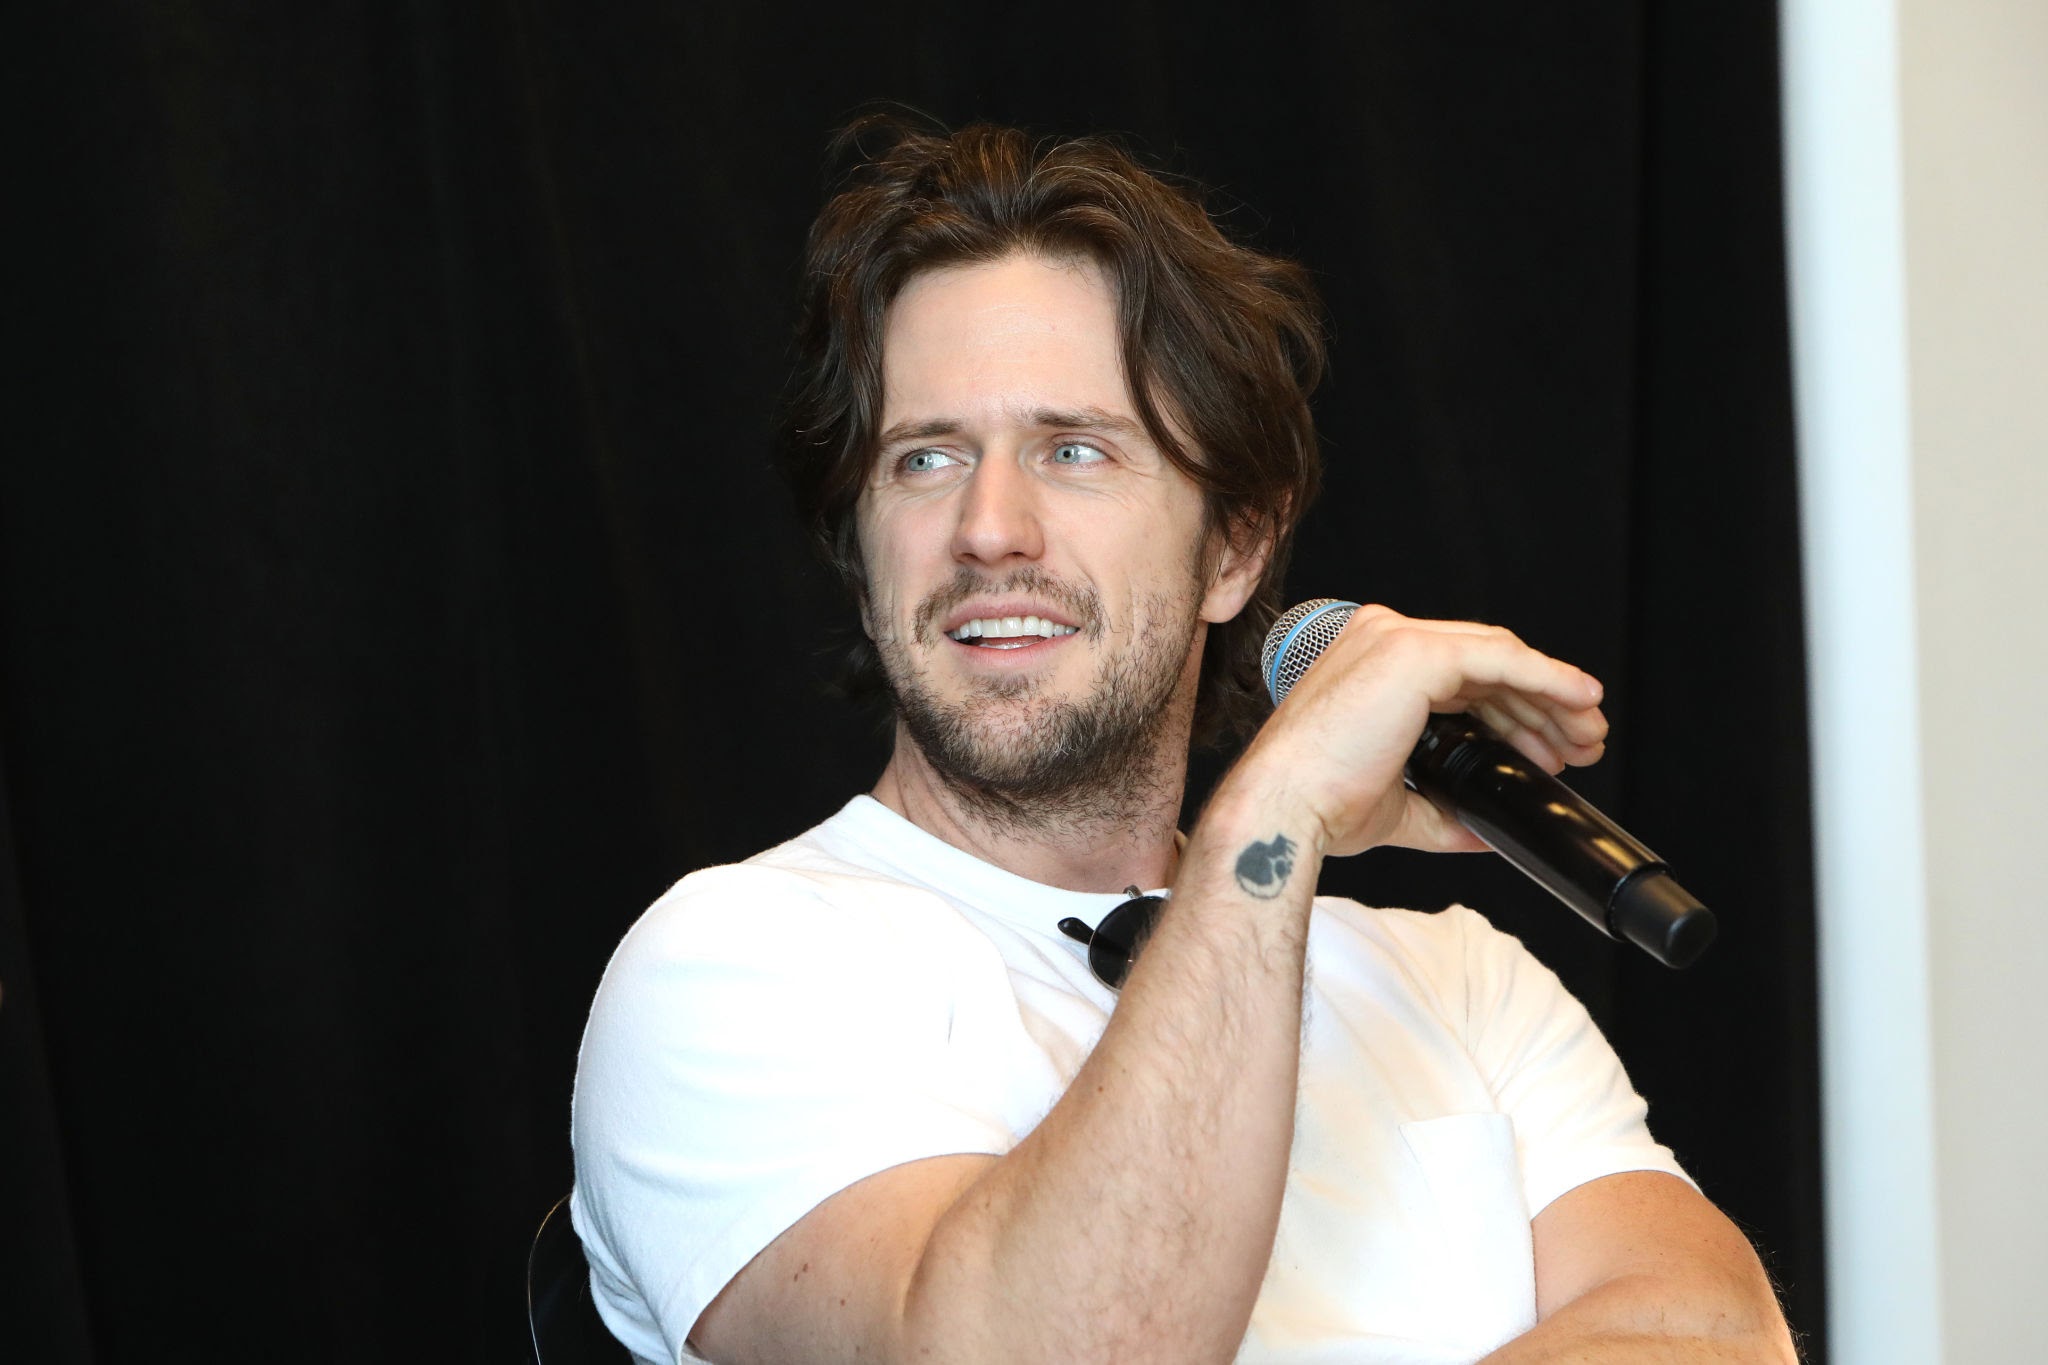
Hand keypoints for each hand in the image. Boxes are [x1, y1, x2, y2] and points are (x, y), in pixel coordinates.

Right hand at [1231, 605, 1607, 857]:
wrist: (1286, 809)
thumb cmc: (1317, 803)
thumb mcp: (1394, 804)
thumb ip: (1441, 808)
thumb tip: (1484, 830)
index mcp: (1370, 665)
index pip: (1460, 675)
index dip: (1512, 710)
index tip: (1547, 748)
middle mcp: (1380, 638)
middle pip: (1486, 664)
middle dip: (1539, 707)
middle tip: (1580, 744)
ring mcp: (1396, 640)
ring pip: (1500, 657)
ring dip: (1552, 698)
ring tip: (1587, 735)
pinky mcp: (1415, 655)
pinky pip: (1501, 658)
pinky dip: (1547, 679)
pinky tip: (1580, 701)